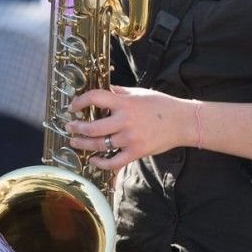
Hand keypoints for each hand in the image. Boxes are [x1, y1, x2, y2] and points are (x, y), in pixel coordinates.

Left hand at [65, 86, 194, 169]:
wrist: (182, 122)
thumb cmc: (161, 105)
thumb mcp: (139, 92)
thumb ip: (119, 92)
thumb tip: (101, 89)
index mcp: (125, 102)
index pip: (95, 98)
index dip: (80, 102)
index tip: (73, 107)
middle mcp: (126, 121)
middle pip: (92, 127)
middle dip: (76, 128)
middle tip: (69, 127)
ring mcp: (130, 139)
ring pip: (100, 145)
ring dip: (83, 144)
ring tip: (75, 141)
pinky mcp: (136, 152)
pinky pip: (114, 162)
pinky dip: (100, 163)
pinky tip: (93, 159)